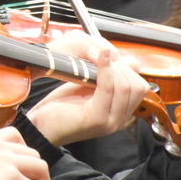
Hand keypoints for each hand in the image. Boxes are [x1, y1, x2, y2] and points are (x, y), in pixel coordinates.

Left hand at [26, 40, 148, 144]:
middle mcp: (119, 120)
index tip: (108, 54)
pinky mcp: (97, 119)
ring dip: (111, 66)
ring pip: (125, 87)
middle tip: (101, 54)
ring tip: (93, 55)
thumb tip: (128, 61)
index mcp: (120, 112)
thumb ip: (108, 78)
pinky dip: (103, 70)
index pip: (140, 86)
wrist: (41, 125)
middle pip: (137, 86)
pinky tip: (94, 58)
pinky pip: (107, 89)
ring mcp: (110, 121)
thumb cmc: (62, 106)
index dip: (127, 67)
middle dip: (121, 66)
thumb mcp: (90, 89)